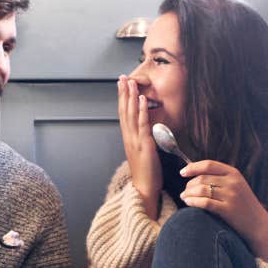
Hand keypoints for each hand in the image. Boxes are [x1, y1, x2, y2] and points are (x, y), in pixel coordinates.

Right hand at [117, 75, 161, 216]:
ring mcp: (135, 141)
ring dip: (131, 97)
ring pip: (131, 114)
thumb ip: (141, 141)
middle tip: (122, 77)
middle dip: (123, 93)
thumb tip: (145, 130)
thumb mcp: (142, 153)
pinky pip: (142, 124)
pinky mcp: (144, 145)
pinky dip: (141, 110)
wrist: (144, 189)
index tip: (122, 86)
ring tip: (131, 82)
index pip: (123, 115)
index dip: (122, 99)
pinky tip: (141, 99)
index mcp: (128, 139)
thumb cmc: (146, 174)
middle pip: (124, 111)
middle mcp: (128, 138)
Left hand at [180, 160, 267, 265]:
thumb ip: (220, 178)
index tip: (182, 173)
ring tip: (184, 198)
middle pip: (202, 178)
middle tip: (184, 192)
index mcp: (234, 173)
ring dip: (188, 193)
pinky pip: (205, 203)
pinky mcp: (228, 210)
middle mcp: (233, 182)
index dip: (192, 167)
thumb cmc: (243, 206)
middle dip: (189, 185)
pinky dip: (193, 202)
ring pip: (201, 190)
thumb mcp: (237, 186)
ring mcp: (231, 196)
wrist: (258, 225)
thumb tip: (195, 174)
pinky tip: (188, 203)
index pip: (208, 165)